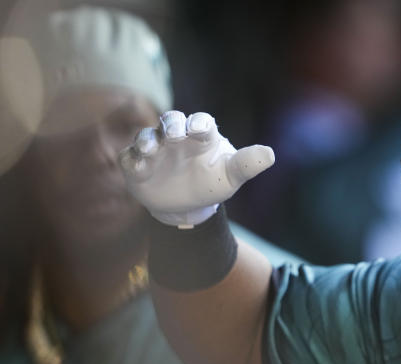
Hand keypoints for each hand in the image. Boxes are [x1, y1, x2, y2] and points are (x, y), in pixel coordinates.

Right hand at [119, 110, 274, 227]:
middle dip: (171, 124)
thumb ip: (247, 164)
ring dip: (146, 140)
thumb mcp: (231, 176)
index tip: (198, 130)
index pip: (201, 121)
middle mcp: (176, 138)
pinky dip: (132, 162)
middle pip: (171, 120)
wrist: (187, 206)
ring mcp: (155, 150)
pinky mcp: (138, 165)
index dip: (199, 123)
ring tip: (149, 149)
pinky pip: (130, 159)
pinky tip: (139, 170)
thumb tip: (270, 155)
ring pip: (146, 136)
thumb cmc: (211, 183)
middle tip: (174, 134)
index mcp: (201, 136)